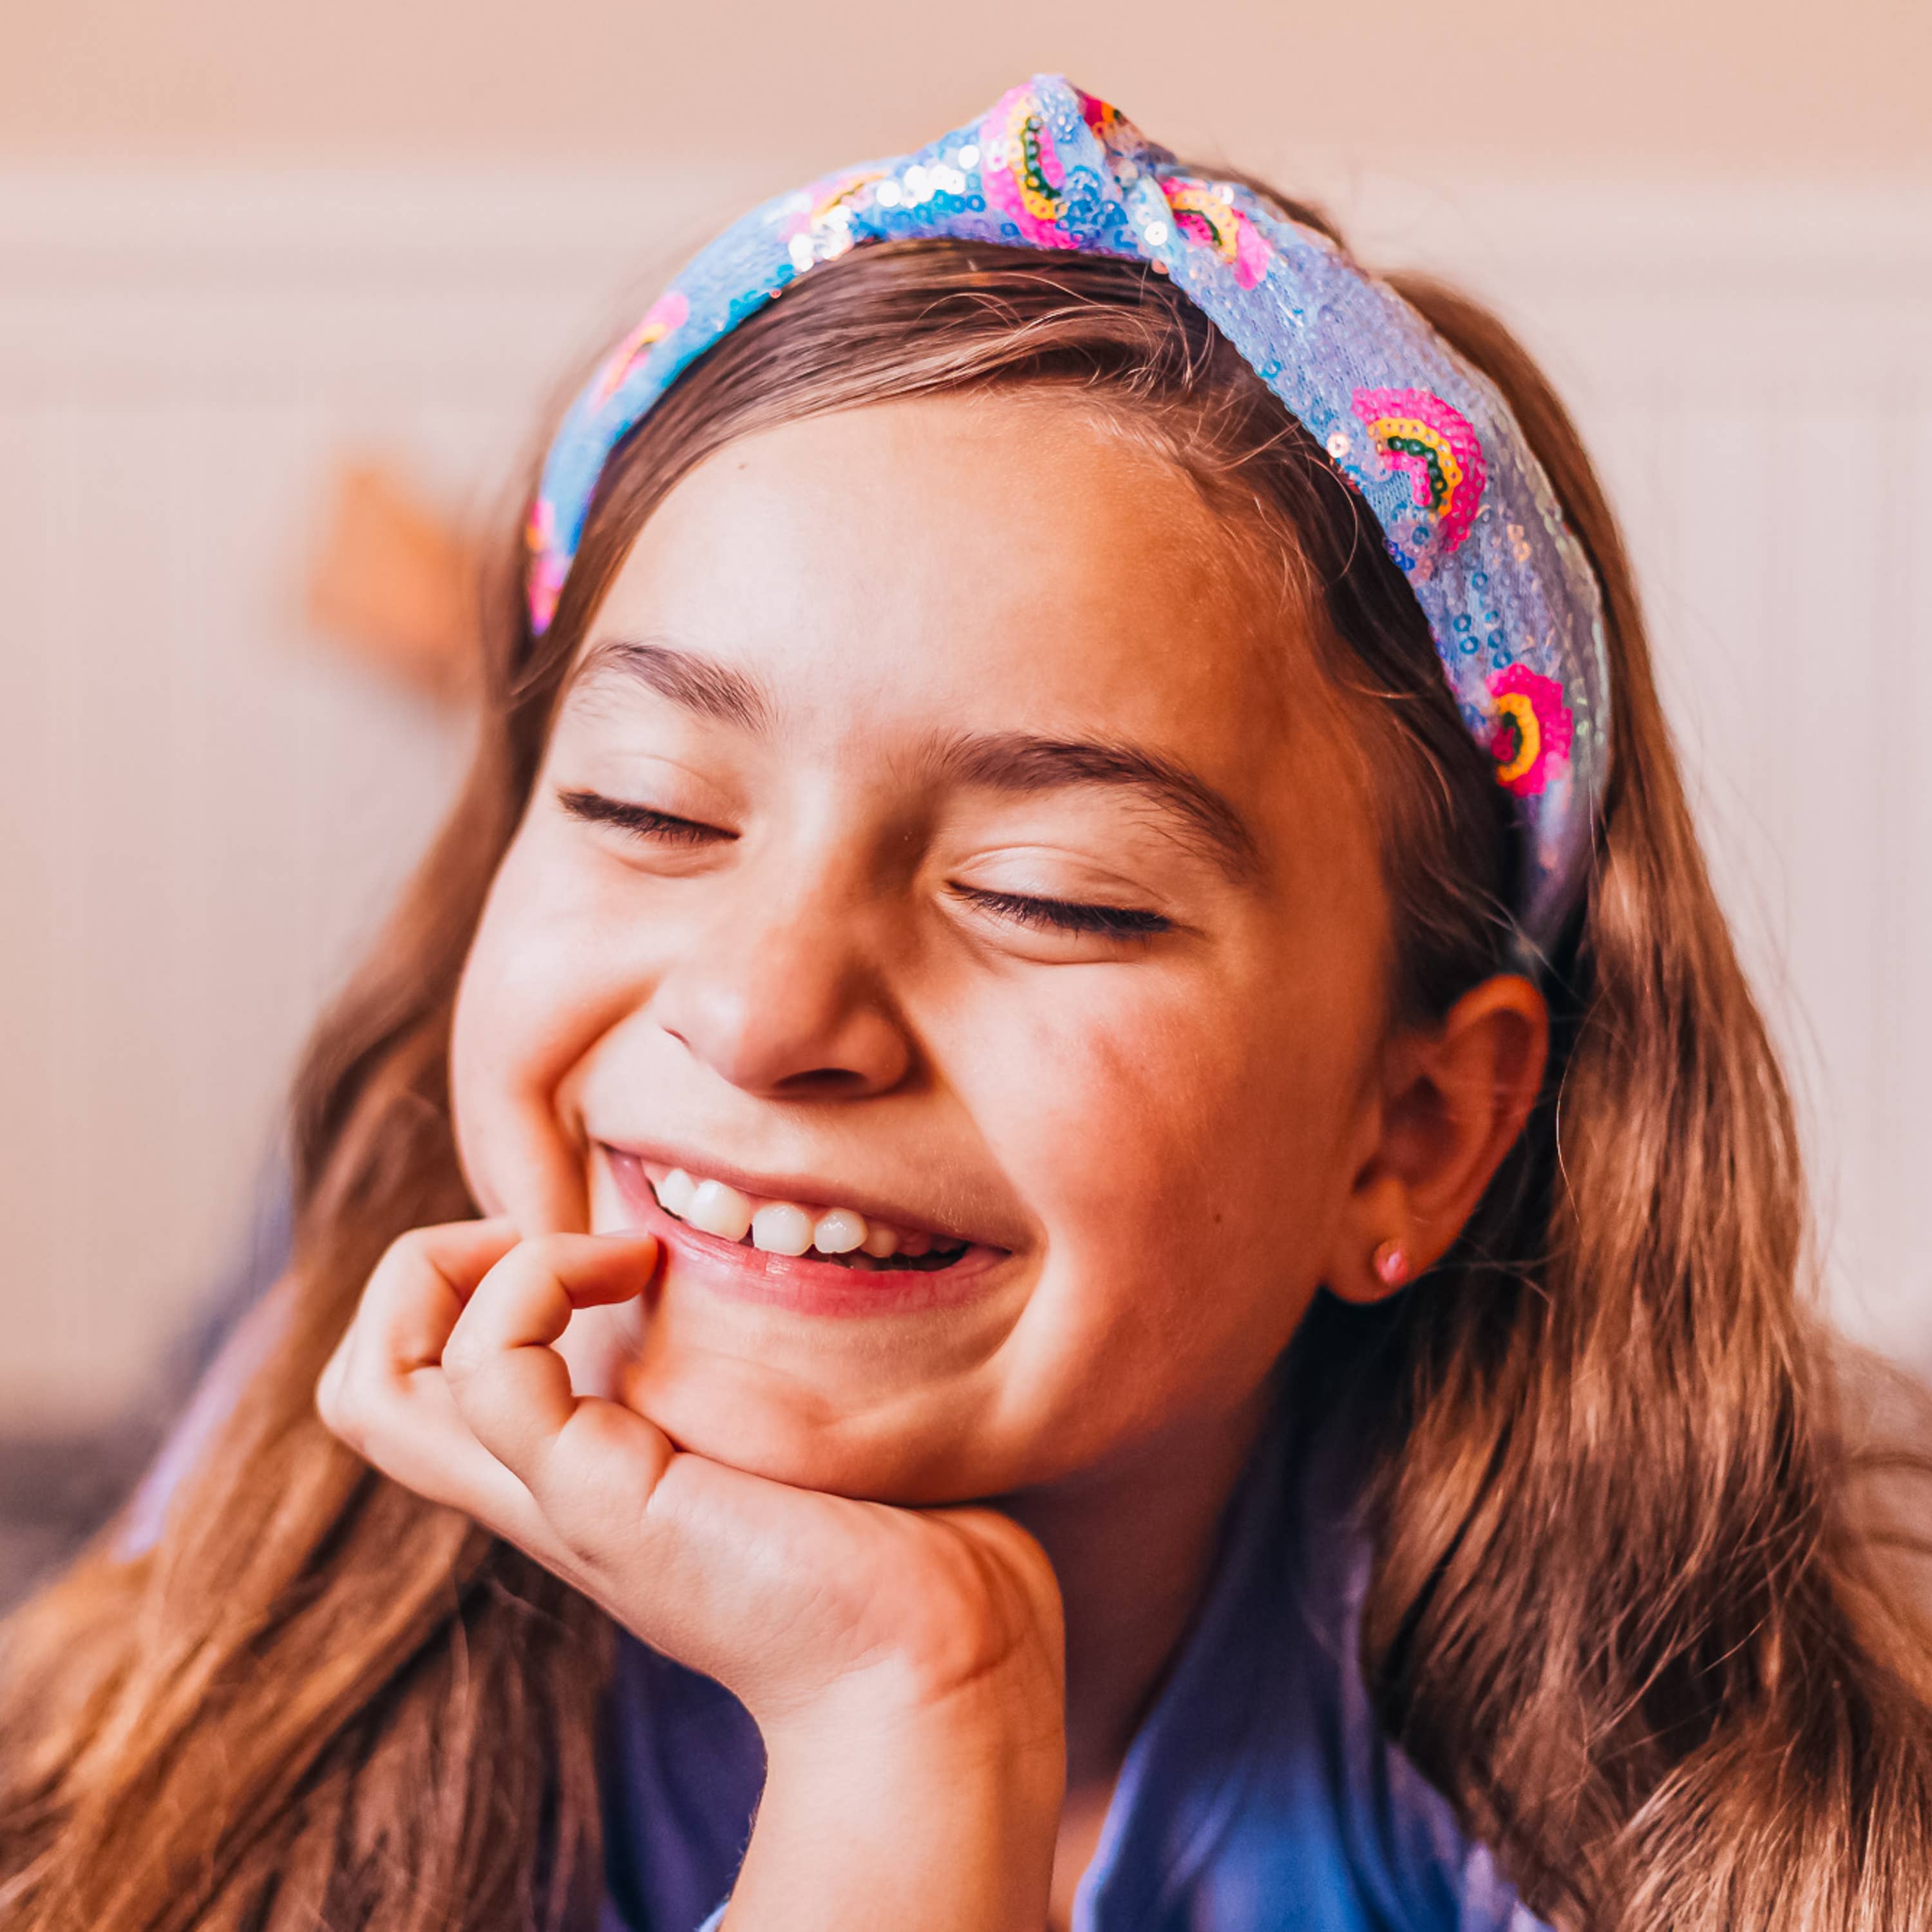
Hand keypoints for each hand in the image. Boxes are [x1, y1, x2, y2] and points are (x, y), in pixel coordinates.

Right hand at [317, 1221, 1065, 1926]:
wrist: (942, 1649)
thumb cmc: (897, 1529)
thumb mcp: (781, 1416)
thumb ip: (742, 1358)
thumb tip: (768, 1244)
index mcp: (578, 1468)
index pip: (420, 1382)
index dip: (453, 1280)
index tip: (585, 1230)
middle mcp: (543, 1487)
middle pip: (362, 1388)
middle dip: (416, 1270)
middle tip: (548, 1235)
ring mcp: (559, 1498)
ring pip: (373, 1385)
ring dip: (458, 1266)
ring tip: (595, 1252)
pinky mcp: (599, 1500)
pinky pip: (491, 1370)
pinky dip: (534, 1282)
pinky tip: (637, 1267)